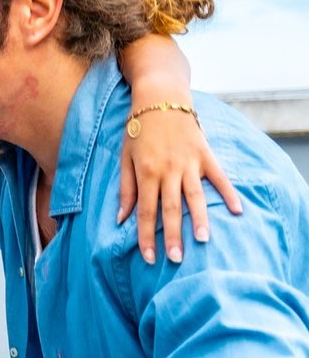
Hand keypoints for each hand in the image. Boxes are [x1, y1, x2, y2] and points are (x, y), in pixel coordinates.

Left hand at [117, 102, 242, 262]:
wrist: (160, 98)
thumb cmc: (138, 129)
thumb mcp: (125, 157)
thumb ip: (125, 189)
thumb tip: (120, 219)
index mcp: (146, 173)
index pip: (145, 212)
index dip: (146, 236)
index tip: (149, 257)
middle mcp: (168, 170)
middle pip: (170, 209)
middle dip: (172, 236)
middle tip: (176, 259)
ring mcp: (189, 163)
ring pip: (194, 196)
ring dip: (199, 220)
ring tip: (203, 241)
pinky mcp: (205, 154)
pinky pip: (219, 177)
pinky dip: (228, 193)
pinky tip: (236, 211)